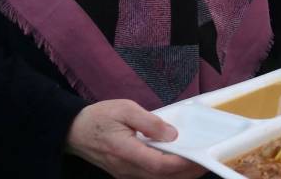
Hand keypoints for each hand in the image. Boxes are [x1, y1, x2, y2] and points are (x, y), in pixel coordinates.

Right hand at [66, 99, 205, 178]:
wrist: (73, 130)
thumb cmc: (98, 117)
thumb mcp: (125, 109)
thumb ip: (150, 122)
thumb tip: (172, 135)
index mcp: (125, 151)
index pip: (159, 165)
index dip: (181, 163)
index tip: (199, 156)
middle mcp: (126, 168)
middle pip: (162, 177)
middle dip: (187, 172)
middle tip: (207, 161)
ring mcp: (125, 173)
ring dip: (179, 174)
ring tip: (197, 163)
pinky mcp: (125, 173)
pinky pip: (151, 177)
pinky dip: (168, 173)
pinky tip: (179, 164)